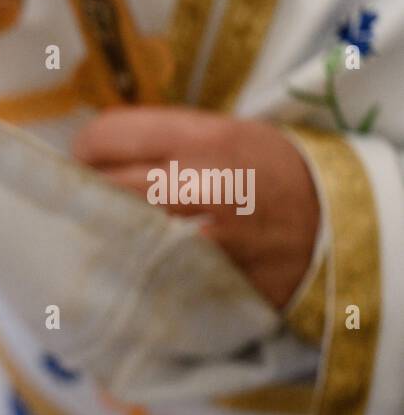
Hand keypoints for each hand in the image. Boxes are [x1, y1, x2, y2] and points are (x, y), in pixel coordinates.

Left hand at [72, 108, 319, 308]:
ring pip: (117, 235)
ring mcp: (202, 239)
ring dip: (99, 234)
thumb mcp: (222, 133)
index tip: (82, 163)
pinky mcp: (206, 280)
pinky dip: (127, 271)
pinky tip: (126, 267)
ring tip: (98, 233)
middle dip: (84, 195)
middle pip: (103, 188)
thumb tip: (91, 154)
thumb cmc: (266, 172)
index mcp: (200, 139)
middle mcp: (198, 185)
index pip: (107, 137)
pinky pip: (145, 276)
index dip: (84, 151)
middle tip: (81, 202)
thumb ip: (159, 141)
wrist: (334, 224)